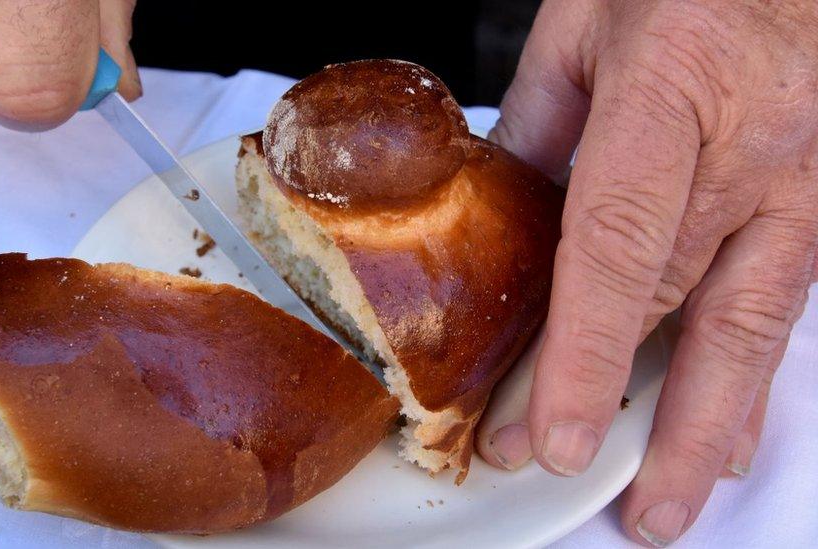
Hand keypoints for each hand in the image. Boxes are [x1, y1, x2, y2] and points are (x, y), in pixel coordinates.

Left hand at [476, 0, 817, 544]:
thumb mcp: (584, 24)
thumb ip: (540, 123)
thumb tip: (498, 208)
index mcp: (671, 94)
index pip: (617, 250)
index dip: (584, 354)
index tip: (549, 430)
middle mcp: (752, 152)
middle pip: (683, 306)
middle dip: (636, 414)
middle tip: (596, 490)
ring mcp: (802, 182)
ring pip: (755, 326)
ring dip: (711, 426)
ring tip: (671, 498)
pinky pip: (785, 302)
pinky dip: (754, 377)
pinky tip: (733, 429)